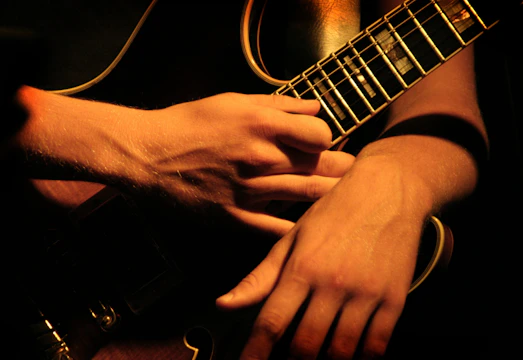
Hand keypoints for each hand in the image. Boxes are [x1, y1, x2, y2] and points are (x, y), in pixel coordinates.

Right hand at [133, 93, 354, 235]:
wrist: (148, 155)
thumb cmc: (189, 123)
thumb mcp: (232, 101)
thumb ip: (278, 104)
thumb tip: (315, 106)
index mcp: (262, 125)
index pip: (321, 134)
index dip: (326, 137)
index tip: (321, 142)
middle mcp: (261, 158)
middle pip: (320, 165)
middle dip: (341, 168)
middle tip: (351, 172)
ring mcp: (250, 190)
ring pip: (307, 195)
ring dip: (330, 194)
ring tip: (345, 195)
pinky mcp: (236, 216)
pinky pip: (277, 228)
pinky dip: (299, 228)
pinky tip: (313, 229)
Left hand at [216, 156, 433, 358]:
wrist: (386, 189)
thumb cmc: (335, 212)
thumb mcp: (292, 238)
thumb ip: (260, 277)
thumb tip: (224, 304)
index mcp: (301, 267)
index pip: (271, 323)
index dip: (255, 354)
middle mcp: (331, 283)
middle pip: (304, 345)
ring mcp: (365, 292)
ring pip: (341, 351)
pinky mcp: (394, 297)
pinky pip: (376, 345)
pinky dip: (362, 359)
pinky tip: (351, 357)